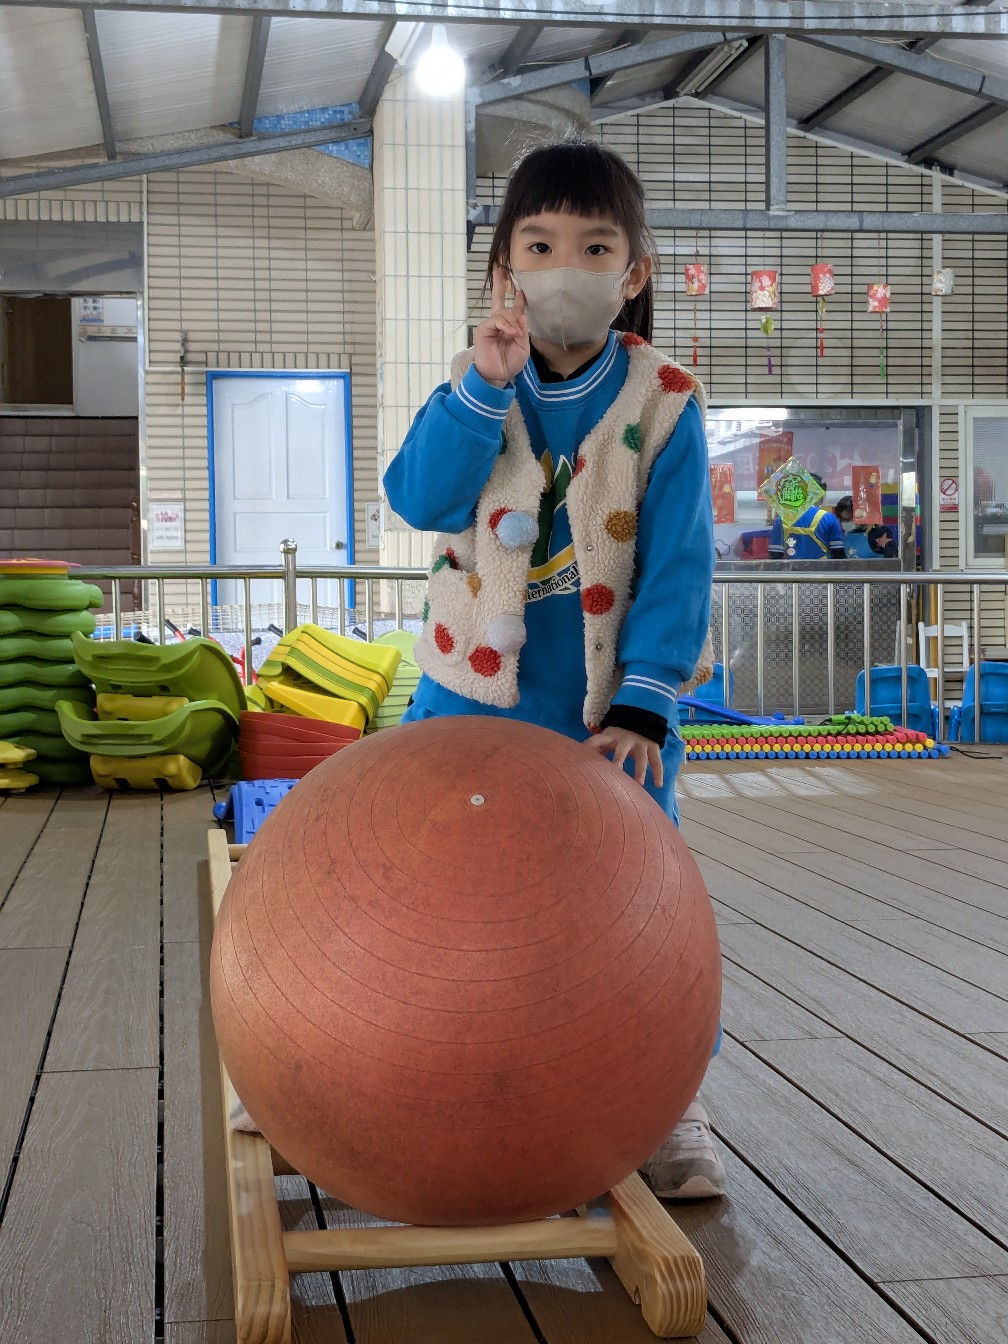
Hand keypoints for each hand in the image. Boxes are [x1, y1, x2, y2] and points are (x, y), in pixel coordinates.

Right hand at [474, 265, 529, 385]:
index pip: (514, 308)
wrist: (498, 376)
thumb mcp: (523, 347)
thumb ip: (523, 331)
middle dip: (499, 283)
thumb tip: (521, 314)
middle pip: (498, 299)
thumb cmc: (510, 363)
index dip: (518, 298)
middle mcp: (499, 323)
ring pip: (503, 312)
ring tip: (515, 335)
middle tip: (499, 267)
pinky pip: (496, 320)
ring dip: (512, 322)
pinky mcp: (483, 330)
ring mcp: (490, 325)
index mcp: (510, 327)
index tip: (521, 288)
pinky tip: (510, 332)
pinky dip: (505, 325)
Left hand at [585, 727, 663, 788]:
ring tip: (639, 785)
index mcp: (611, 737)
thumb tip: (579, 762)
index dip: (590, 746)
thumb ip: (596, 750)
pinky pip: (657, 762)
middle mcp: (626, 740)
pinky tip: (658, 785)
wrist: (643, 719)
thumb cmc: (619, 736)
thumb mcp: (607, 739)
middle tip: (615, 772)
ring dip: (640, 772)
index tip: (582, 755)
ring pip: (641, 759)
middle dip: (618, 760)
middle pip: (622, 751)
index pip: (598, 740)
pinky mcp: (653, 748)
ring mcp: (641, 744)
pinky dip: (658, 773)